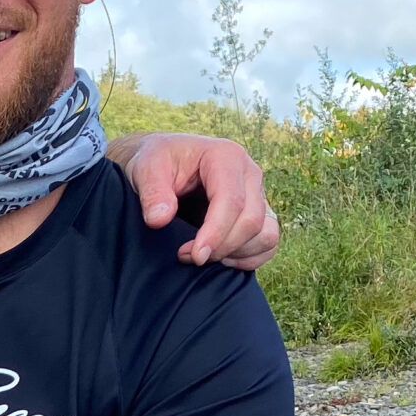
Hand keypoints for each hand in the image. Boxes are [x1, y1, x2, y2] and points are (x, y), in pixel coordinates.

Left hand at [115, 132, 278, 269]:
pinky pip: (269, 243)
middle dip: (221, 247)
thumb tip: (159, 219)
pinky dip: (249, 258)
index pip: (232, 201)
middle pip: (251, 221)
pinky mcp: (259, 212)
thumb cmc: (157, 163)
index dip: (215, 233)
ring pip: (265, 234)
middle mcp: (249, 173)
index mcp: (226, 156)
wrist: (164, 163)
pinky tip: (221, 259)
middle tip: (187, 256)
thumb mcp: (146, 168)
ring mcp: (258, 194)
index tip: (194, 256)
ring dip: (236, 254)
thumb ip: (152, 191)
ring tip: (202, 256)